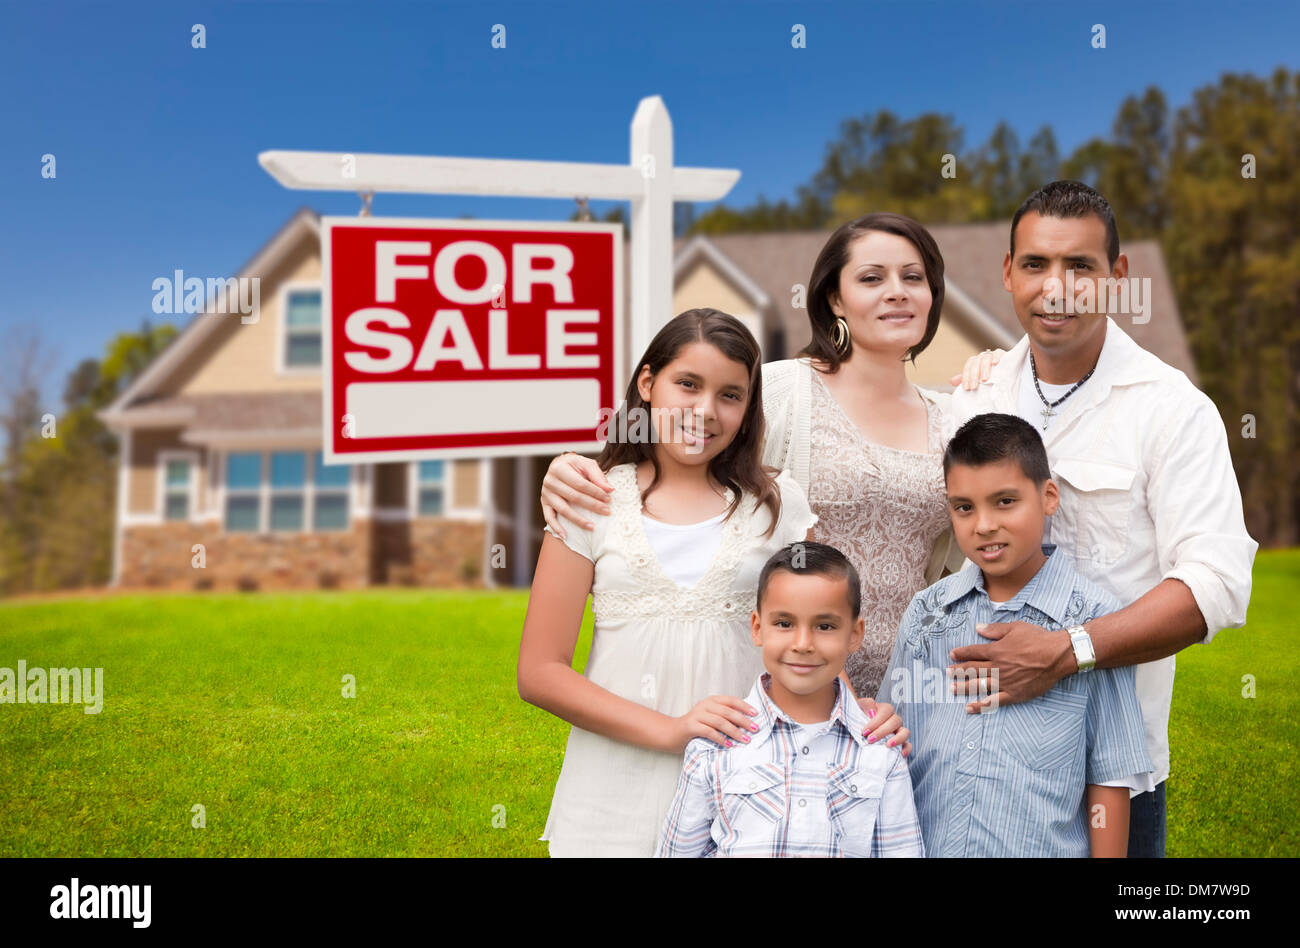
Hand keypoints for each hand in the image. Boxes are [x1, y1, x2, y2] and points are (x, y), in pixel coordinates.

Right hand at [541, 453, 613, 537]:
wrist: (559, 466)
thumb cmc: (575, 466)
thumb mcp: (586, 464)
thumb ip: (597, 476)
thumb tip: (609, 490)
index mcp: (559, 468)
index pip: (580, 484)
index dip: (595, 492)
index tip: (608, 499)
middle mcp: (550, 481)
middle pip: (573, 497)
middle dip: (592, 505)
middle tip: (607, 512)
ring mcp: (546, 493)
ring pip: (563, 509)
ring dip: (578, 520)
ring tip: (592, 527)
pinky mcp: (544, 503)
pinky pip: (549, 517)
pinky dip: (556, 527)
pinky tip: (566, 536)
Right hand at [672, 694, 758, 753]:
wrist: (672, 733)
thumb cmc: (695, 727)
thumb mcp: (710, 718)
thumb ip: (724, 717)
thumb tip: (747, 723)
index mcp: (711, 701)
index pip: (731, 700)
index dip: (744, 706)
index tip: (756, 714)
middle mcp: (704, 705)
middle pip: (728, 711)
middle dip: (743, 721)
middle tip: (755, 729)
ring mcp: (697, 715)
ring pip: (720, 721)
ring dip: (735, 731)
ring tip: (745, 739)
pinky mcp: (691, 726)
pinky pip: (709, 731)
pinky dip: (720, 738)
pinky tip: (728, 744)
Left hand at [856, 698, 911, 756]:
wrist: (861, 730)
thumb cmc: (860, 717)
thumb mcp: (859, 707)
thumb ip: (865, 704)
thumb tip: (872, 711)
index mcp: (885, 709)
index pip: (886, 711)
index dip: (875, 722)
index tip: (864, 732)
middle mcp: (894, 719)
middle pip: (895, 721)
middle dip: (882, 732)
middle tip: (870, 740)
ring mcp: (898, 731)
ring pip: (905, 732)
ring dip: (897, 739)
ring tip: (887, 745)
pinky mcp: (900, 743)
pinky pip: (908, 745)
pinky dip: (906, 749)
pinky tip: (901, 754)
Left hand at [947, 620, 1074, 712]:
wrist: (1057, 655)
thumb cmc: (1038, 639)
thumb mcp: (1015, 628)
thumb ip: (994, 630)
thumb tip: (978, 628)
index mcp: (996, 650)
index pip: (972, 652)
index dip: (960, 654)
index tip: (952, 655)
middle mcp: (997, 667)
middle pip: (972, 670)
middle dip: (958, 671)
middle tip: (947, 673)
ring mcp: (1004, 681)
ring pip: (978, 685)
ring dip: (963, 687)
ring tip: (952, 688)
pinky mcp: (1014, 694)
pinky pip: (994, 701)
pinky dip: (980, 705)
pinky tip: (969, 707)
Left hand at [948, 348, 1004, 389]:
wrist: (1006, 373)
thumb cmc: (989, 378)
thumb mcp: (977, 379)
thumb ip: (965, 379)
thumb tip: (952, 381)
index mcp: (975, 362)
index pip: (968, 367)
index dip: (966, 378)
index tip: (967, 388)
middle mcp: (982, 357)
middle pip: (975, 363)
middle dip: (973, 376)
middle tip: (974, 386)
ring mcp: (992, 355)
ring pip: (985, 358)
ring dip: (984, 369)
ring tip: (984, 379)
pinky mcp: (1003, 354)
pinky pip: (998, 353)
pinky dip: (996, 357)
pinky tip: (996, 363)